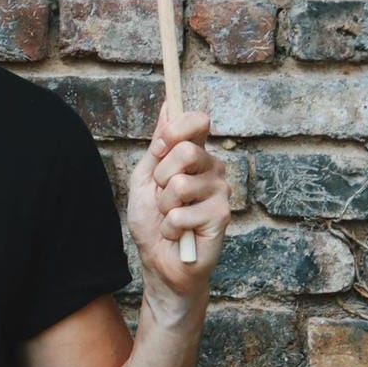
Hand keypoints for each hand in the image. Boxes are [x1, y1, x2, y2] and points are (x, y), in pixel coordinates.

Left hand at [124, 105, 230, 312]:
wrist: (160, 261)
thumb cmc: (153, 221)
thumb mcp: (146, 178)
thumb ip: (158, 146)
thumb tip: (168, 105)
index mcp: (195, 155)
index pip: (197, 122)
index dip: (175, 131)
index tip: (159, 149)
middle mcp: (213, 169)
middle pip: (187, 150)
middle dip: (162, 176)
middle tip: (162, 195)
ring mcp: (220, 192)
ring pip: (181, 184)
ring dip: (164, 206)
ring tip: (170, 218)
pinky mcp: (221, 216)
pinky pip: (182, 213)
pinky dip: (170, 227)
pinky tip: (179, 234)